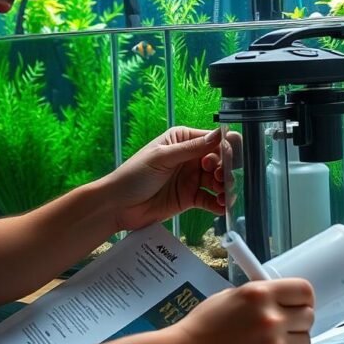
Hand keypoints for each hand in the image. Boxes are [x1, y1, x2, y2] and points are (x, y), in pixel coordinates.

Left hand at [104, 126, 224, 230]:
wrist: (117, 206)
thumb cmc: (133, 175)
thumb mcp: (162, 158)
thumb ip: (191, 148)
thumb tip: (218, 135)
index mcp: (182, 140)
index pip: (212, 139)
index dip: (223, 148)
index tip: (226, 159)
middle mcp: (190, 158)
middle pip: (220, 161)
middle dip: (225, 170)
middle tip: (221, 179)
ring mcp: (191, 179)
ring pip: (218, 181)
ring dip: (225, 188)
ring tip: (223, 196)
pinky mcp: (190, 198)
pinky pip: (210, 200)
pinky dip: (218, 204)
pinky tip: (221, 208)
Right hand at [166, 279, 314, 343]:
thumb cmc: (199, 331)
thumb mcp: (227, 299)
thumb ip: (257, 298)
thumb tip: (280, 301)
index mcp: (260, 294)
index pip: (304, 291)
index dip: (304, 299)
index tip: (298, 306)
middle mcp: (271, 318)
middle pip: (309, 318)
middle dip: (298, 323)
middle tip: (282, 329)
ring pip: (305, 343)